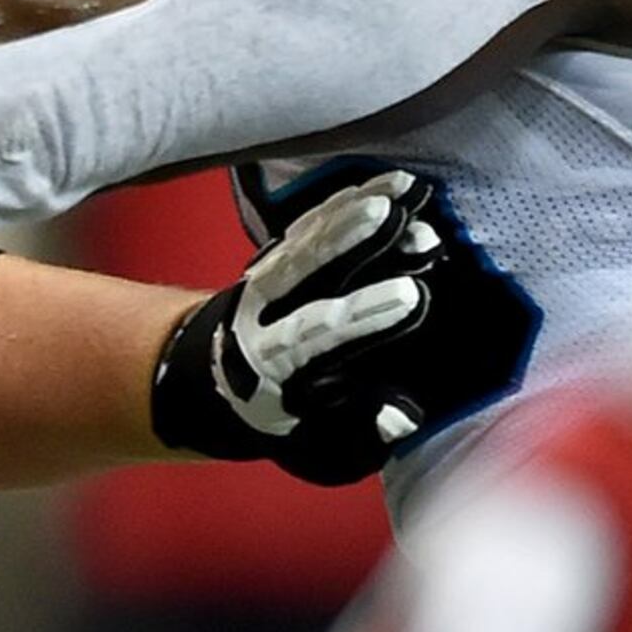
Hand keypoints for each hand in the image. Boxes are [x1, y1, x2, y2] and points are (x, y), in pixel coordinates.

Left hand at [151, 171, 534, 483]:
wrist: (216, 383)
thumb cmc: (288, 419)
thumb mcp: (318, 445)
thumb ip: (360, 431)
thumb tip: (402, 416)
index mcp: (274, 366)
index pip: (321, 335)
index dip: (365, 317)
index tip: (415, 298)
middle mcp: (264, 316)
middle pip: (307, 273)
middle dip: (354, 246)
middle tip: (404, 224)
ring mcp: (266, 281)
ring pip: (309, 240)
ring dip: (356, 214)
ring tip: (406, 194)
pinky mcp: (275, 258)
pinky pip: (309, 225)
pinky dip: (345, 204)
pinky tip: (388, 186)